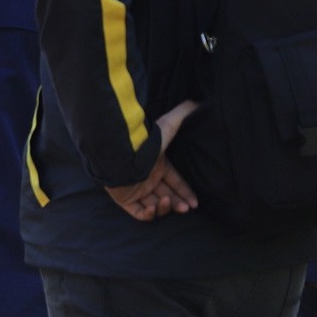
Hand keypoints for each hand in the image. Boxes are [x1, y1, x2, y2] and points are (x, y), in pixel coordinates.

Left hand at [103, 100, 200, 220]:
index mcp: (157, 165)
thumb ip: (182, 114)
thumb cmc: (143, 142)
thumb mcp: (167, 126)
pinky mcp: (124, 200)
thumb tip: (197, 102)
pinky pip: (138, 213)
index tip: (196, 202)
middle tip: (187, 207)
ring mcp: (135, 189)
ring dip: (165, 207)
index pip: (175, 182)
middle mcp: (147, 178)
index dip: (186, 192)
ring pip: (154, 205)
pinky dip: (148, 214)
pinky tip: (153, 206)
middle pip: (167, 195)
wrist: (119, 155)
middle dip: (179, 202)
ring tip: (168, 202)